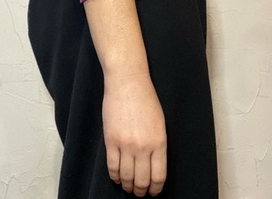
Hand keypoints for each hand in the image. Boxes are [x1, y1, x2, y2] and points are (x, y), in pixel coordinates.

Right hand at [102, 73, 166, 196]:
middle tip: (140, 193)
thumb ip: (157, 145)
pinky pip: (112, 167)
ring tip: (128, 187)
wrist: (127, 83)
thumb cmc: (145, 99)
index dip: (156, 188)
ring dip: (128, 186)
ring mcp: (126, 145)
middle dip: (141, 191)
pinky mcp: (111, 141)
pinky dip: (115, 176)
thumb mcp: (160, 123)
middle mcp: (143, 147)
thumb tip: (153, 165)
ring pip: (127, 177)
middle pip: (142, 180)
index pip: (159, 176)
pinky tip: (117, 178)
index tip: (153, 192)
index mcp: (159, 142)